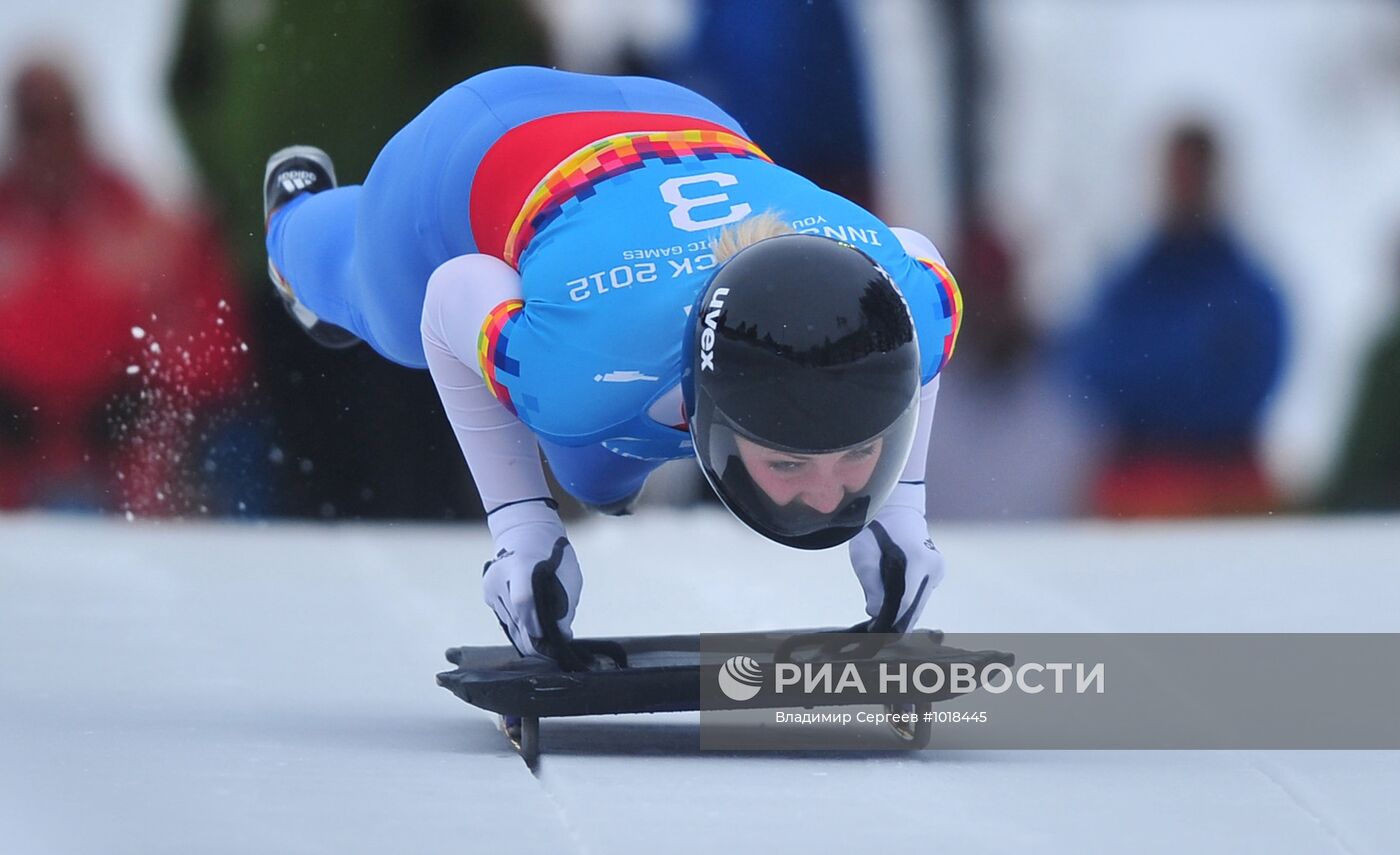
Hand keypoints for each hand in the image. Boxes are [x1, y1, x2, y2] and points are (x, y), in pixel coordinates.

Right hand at [481, 512, 581, 663]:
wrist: (527, 533)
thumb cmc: (553, 555)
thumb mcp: (569, 576)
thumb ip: (565, 604)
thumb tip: (562, 635)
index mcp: (523, 566)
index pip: (524, 600)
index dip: (535, 624)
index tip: (550, 639)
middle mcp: (501, 576)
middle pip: (516, 619)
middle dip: (535, 641)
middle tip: (552, 652)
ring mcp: (491, 585)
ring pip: (509, 625)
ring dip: (526, 637)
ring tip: (544, 644)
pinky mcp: (488, 594)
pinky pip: (504, 620)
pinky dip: (518, 628)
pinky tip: (530, 630)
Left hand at [848, 507, 943, 632]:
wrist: (895, 511)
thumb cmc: (875, 530)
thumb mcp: (864, 556)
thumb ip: (871, 585)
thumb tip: (876, 613)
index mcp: (917, 560)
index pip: (906, 601)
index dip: (891, 620)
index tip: (875, 631)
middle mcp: (934, 567)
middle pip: (916, 606)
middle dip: (896, 622)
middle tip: (875, 634)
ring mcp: (938, 570)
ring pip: (920, 603)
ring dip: (903, 614)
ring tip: (880, 624)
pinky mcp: (937, 573)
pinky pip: (922, 595)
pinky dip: (908, 604)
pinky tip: (892, 609)